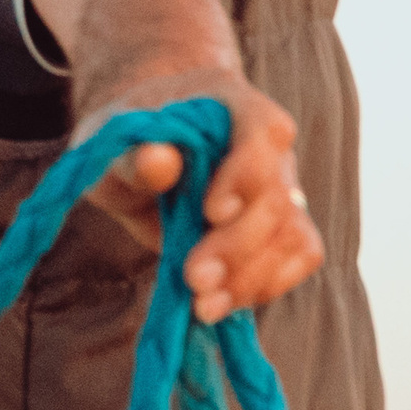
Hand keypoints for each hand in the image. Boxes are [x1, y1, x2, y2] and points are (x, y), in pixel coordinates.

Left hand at [76, 74, 322, 324]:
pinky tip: (223, 303)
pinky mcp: (280, 225)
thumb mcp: (112, 139)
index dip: (246, 173)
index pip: (262, 131)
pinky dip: (266, 284)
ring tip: (203, 306)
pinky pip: (298, 256)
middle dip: (236, 246)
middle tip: (194, 280)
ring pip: (293, 235)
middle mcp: (268, 146)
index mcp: (232, 103)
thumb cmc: (129, 137)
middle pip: (276, 198)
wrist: (144, 147)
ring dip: (252, 277)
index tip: (211, 212)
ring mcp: (281, 186)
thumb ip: (132, 151)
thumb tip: (158, 162)